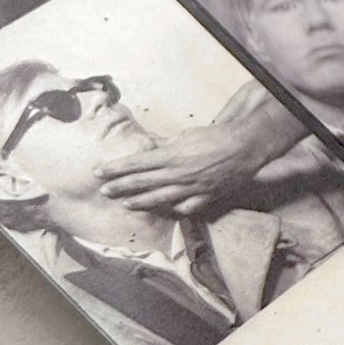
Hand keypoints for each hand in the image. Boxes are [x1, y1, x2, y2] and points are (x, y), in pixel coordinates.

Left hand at [95, 82, 306, 214]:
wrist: (245, 146)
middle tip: (104, 191)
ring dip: (139, 202)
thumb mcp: (187, 135)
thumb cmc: (216, 136)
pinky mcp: (204, 196)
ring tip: (126, 205)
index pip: (136, 163)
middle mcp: (177, 173)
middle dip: (120, 187)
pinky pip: (184, 207)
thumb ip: (165, 143)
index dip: (115, 168)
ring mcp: (190, 188)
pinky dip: (173, 209)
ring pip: (158, 199)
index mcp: (171, 155)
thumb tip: (148, 146)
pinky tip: (164, 209)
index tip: (98, 172)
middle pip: (142, 182)